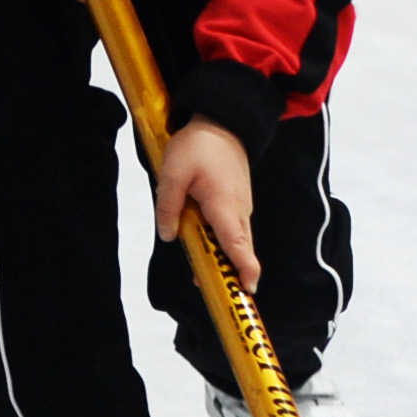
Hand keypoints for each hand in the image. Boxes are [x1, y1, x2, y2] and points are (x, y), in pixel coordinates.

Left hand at [154, 118, 259, 287]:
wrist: (221, 121)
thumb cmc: (198, 145)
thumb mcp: (173, 173)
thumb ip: (168, 206)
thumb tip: (169, 236)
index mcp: (223, 205)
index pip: (237, 243)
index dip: (244, 268)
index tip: (248, 290)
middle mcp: (238, 210)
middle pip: (240, 247)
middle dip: (235, 271)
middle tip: (221, 294)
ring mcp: (241, 204)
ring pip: (237, 238)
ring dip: (227, 258)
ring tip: (206, 276)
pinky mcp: (238, 199)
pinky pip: (234, 228)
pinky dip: (225, 242)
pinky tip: (207, 247)